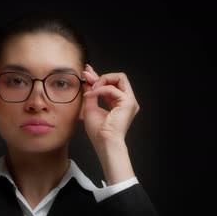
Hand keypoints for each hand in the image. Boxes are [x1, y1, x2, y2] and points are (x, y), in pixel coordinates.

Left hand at [81, 64, 138, 183]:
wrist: (104, 142)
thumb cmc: (98, 131)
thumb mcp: (90, 106)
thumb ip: (91, 92)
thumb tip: (88, 78)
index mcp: (119, 103)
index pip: (111, 84)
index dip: (98, 76)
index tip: (87, 72)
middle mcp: (126, 101)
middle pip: (118, 78)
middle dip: (102, 76)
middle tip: (88, 77)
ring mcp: (129, 101)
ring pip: (119, 78)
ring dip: (102, 81)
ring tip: (91, 89)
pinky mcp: (128, 103)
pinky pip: (113, 89)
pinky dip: (101, 89)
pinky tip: (93, 94)